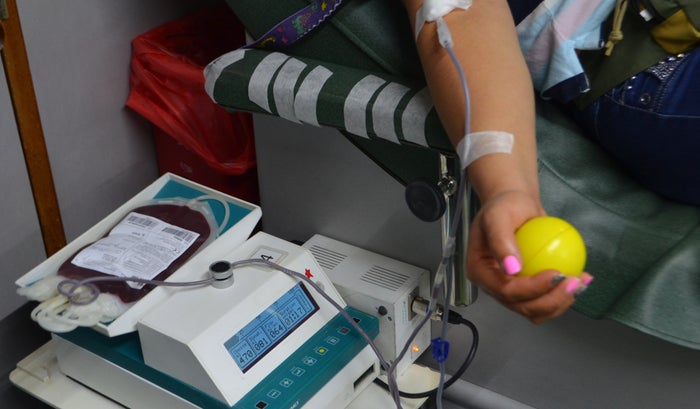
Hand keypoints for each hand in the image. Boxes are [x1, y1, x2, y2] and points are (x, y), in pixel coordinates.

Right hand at [465, 190, 592, 323]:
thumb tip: (512, 268)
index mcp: (480, 272)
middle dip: (551, 301)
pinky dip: (565, 294)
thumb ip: (501, 241)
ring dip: (560, 302)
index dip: (532, 289)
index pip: (505, 291)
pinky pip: (547, 298)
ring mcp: (511, 289)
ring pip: (536, 309)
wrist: (516, 205)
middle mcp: (494, 285)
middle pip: (522, 306)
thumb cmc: (505, 206)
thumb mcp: (498, 216)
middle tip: (573, 282)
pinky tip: (581, 279)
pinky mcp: (528, 288)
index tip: (556, 273)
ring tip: (579, 283)